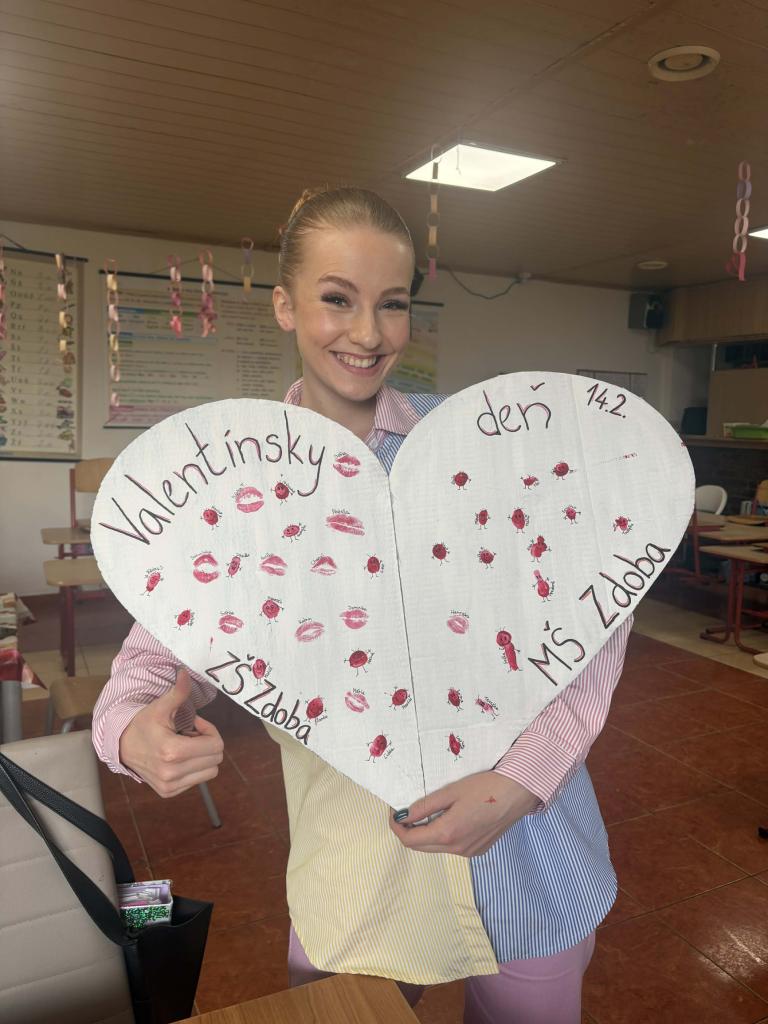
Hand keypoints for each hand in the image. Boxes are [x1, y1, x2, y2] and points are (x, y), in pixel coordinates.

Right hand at [119, 668, 223, 797]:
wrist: (122, 746)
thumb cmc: (144, 724)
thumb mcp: (160, 707)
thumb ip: (178, 692)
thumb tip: (186, 672)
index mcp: (172, 752)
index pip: (216, 746)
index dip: (210, 731)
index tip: (195, 723)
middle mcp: (172, 773)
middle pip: (216, 759)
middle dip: (208, 743)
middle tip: (191, 734)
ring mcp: (170, 785)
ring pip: (210, 771)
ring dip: (203, 757)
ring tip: (186, 746)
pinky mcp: (169, 792)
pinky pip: (198, 780)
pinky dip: (195, 768)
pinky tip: (179, 758)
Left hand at [389, 771, 539, 856]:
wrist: (517, 793)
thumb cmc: (485, 787)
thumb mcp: (450, 792)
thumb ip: (425, 806)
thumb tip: (404, 815)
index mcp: (448, 833)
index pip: (410, 840)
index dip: (397, 828)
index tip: (395, 813)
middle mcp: (457, 849)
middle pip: (421, 847)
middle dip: (409, 832)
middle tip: (405, 812)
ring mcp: (468, 852)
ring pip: (436, 848)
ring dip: (426, 834)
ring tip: (427, 813)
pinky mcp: (478, 850)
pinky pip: (452, 847)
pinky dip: (443, 836)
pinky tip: (449, 819)